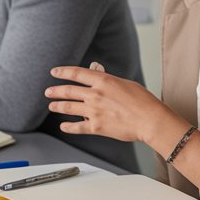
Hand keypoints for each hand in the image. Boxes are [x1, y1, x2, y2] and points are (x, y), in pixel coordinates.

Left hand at [43, 64, 176, 142]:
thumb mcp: (125, 84)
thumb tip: (98, 80)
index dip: (63, 72)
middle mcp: (95, 94)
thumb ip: (108, 82)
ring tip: (52, 106)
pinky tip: (63, 125)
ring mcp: (94, 111)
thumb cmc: (143, 102)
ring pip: (68, 107)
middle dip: (55, 91)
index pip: (76, 73)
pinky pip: (77, 126)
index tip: (55, 72)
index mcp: (103, 81)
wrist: (150, 120)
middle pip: (68, 91)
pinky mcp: (96, 126)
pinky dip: (68, 126)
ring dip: (57, 106)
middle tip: (48, 91)